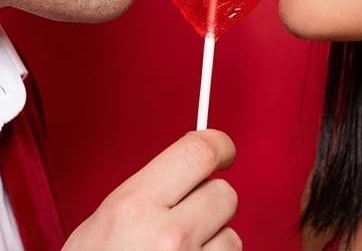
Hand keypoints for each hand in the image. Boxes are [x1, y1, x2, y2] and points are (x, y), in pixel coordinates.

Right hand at [62, 129, 240, 248]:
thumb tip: (191, 168)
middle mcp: (169, 236)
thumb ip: (150, 191)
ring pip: (232, 238)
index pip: (199, 152)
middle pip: (225, 194)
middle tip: (186, 218)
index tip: (223, 150)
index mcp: (136, 206)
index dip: (219, 145)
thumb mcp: (104, 222)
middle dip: (210, 204)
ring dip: (213, 246)